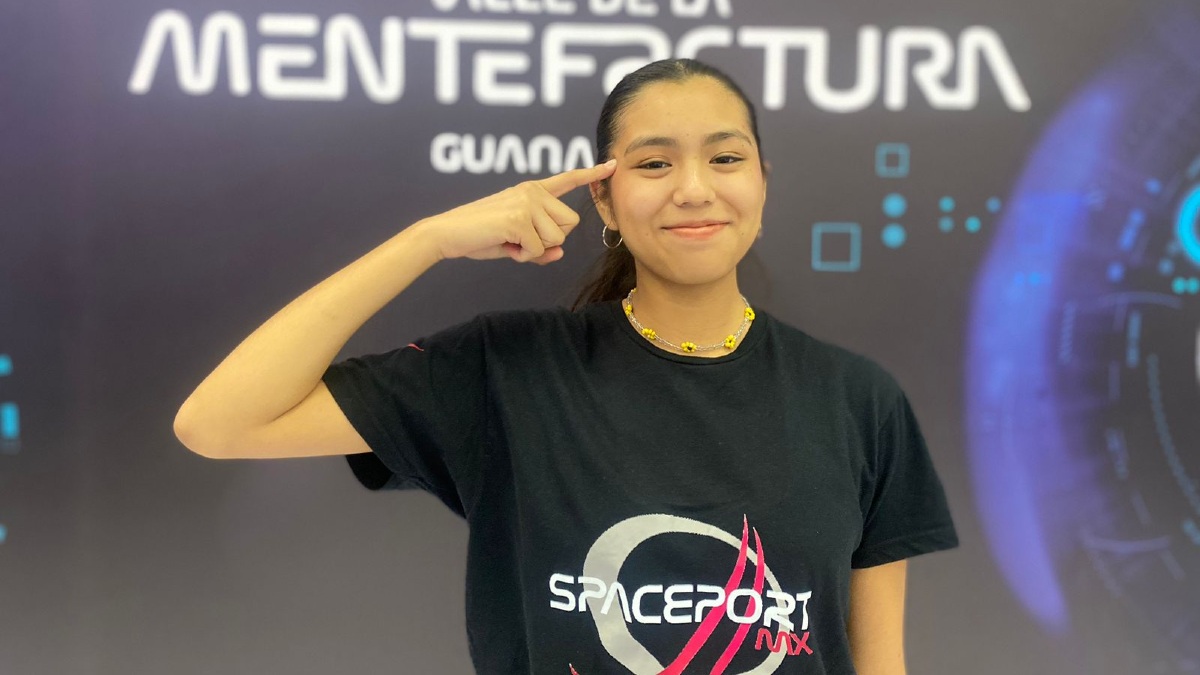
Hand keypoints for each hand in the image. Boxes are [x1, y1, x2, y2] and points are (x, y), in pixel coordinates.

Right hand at [416, 160, 617, 264]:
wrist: (447, 235)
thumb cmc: (480, 237)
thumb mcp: (515, 242)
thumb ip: (541, 247)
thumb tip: (560, 253)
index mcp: (532, 190)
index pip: (567, 180)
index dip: (592, 174)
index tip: (613, 165)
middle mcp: (533, 191)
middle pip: (570, 224)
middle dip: (549, 240)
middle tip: (519, 239)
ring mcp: (527, 202)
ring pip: (556, 239)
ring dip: (534, 250)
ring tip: (509, 241)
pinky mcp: (520, 218)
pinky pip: (539, 250)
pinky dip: (522, 256)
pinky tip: (504, 245)